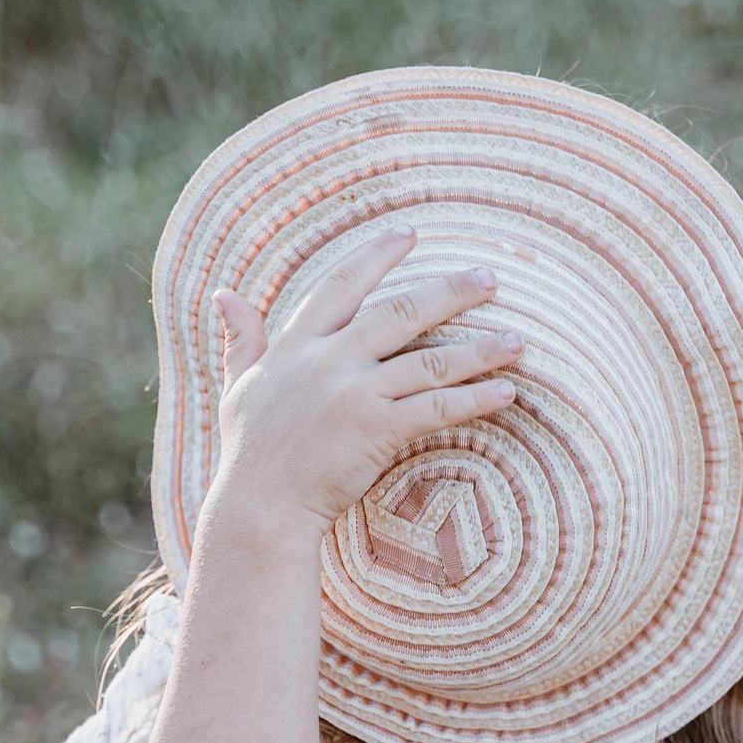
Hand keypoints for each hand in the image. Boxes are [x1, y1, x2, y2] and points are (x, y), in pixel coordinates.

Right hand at [203, 225, 524, 530]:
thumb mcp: (238, 386)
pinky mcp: (376, 430)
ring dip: (480, 349)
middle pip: (401, 311)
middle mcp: (328, 360)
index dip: (376, 256)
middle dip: (450, 291)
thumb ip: (241, 339)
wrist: (259, 507)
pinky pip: (437, 408)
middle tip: (490, 278)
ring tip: (518, 341)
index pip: (341, 284)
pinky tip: (506, 392)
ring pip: (430, 360)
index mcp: (297, 345)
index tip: (409, 234)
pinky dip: (474, 399)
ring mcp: (354, 394)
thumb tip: (224, 294)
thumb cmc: (249, 453)